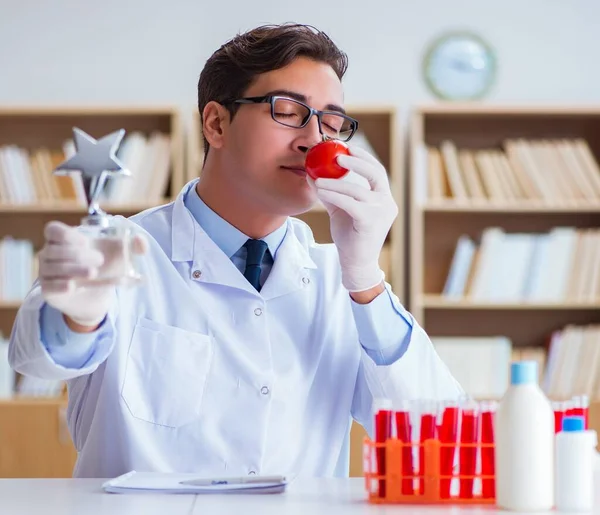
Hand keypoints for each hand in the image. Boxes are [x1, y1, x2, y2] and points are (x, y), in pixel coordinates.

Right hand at [39, 221, 144, 326]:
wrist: (99, 296)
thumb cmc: (106, 268)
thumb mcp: (122, 255)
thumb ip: (135, 245)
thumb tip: (141, 241)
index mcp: (64, 240)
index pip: (52, 230)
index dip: (66, 234)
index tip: (86, 242)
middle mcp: (50, 254)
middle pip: (54, 249)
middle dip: (78, 254)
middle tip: (100, 260)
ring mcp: (47, 273)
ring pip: (52, 268)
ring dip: (74, 269)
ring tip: (94, 273)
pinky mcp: (49, 291)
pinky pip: (49, 286)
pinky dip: (61, 285)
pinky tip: (73, 286)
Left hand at [307, 145, 397, 291]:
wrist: (355, 263)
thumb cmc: (350, 237)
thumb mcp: (341, 210)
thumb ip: (333, 193)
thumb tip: (314, 174)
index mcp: (383, 198)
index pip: (377, 172)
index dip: (364, 158)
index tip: (348, 148)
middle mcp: (386, 203)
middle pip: (375, 174)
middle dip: (357, 162)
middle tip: (338, 156)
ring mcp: (381, 213)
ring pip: (356, 190)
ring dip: (334, 183)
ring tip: (318, 180)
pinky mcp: (370, 222)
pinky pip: (350, 203)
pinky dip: (334, 195)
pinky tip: (320, 191)